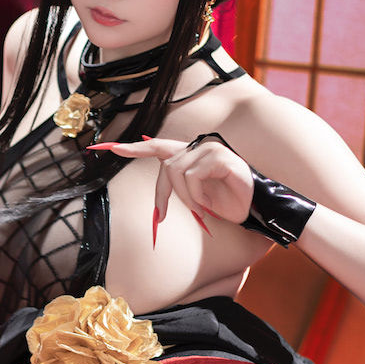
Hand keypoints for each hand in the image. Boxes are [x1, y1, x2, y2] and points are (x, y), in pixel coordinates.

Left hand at [88, 132, 253, 240]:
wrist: (252, 209)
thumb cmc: (224, 203)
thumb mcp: (194, 197)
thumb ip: (176, 188)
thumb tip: (156, 204)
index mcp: (189, 155)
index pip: (158, 147)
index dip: (135, 148)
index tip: (111, 148)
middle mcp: (198, 147)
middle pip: (166, 166)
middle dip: (163, 194)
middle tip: (163, 216)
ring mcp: (211, 150)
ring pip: (178, 172)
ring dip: (186, 198)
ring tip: (200, 209)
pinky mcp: (221, 157)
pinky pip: (194, 176)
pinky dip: (198, 195)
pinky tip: (209, 204)